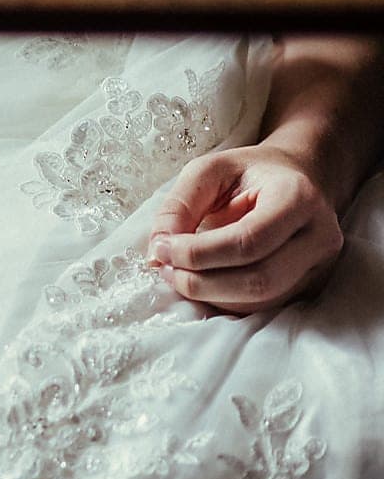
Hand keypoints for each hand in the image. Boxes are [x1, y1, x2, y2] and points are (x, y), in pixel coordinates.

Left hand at [150, 143, 344, 314]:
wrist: (298, 177)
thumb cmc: (249, 173)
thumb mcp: (208, 171)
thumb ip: (179, 206)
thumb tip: (159, 250)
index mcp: (298, 197)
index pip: (248, 241)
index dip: (199, 253)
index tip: (161, 248)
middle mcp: (320, 235)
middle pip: (258, 279)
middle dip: (201, 281)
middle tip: (164, 267)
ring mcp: (320, 266)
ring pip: (261, 301)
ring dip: (208, 295)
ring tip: (178, 273)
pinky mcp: (310, 286)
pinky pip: (263, 307)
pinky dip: (223, 301)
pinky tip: (202, 281)